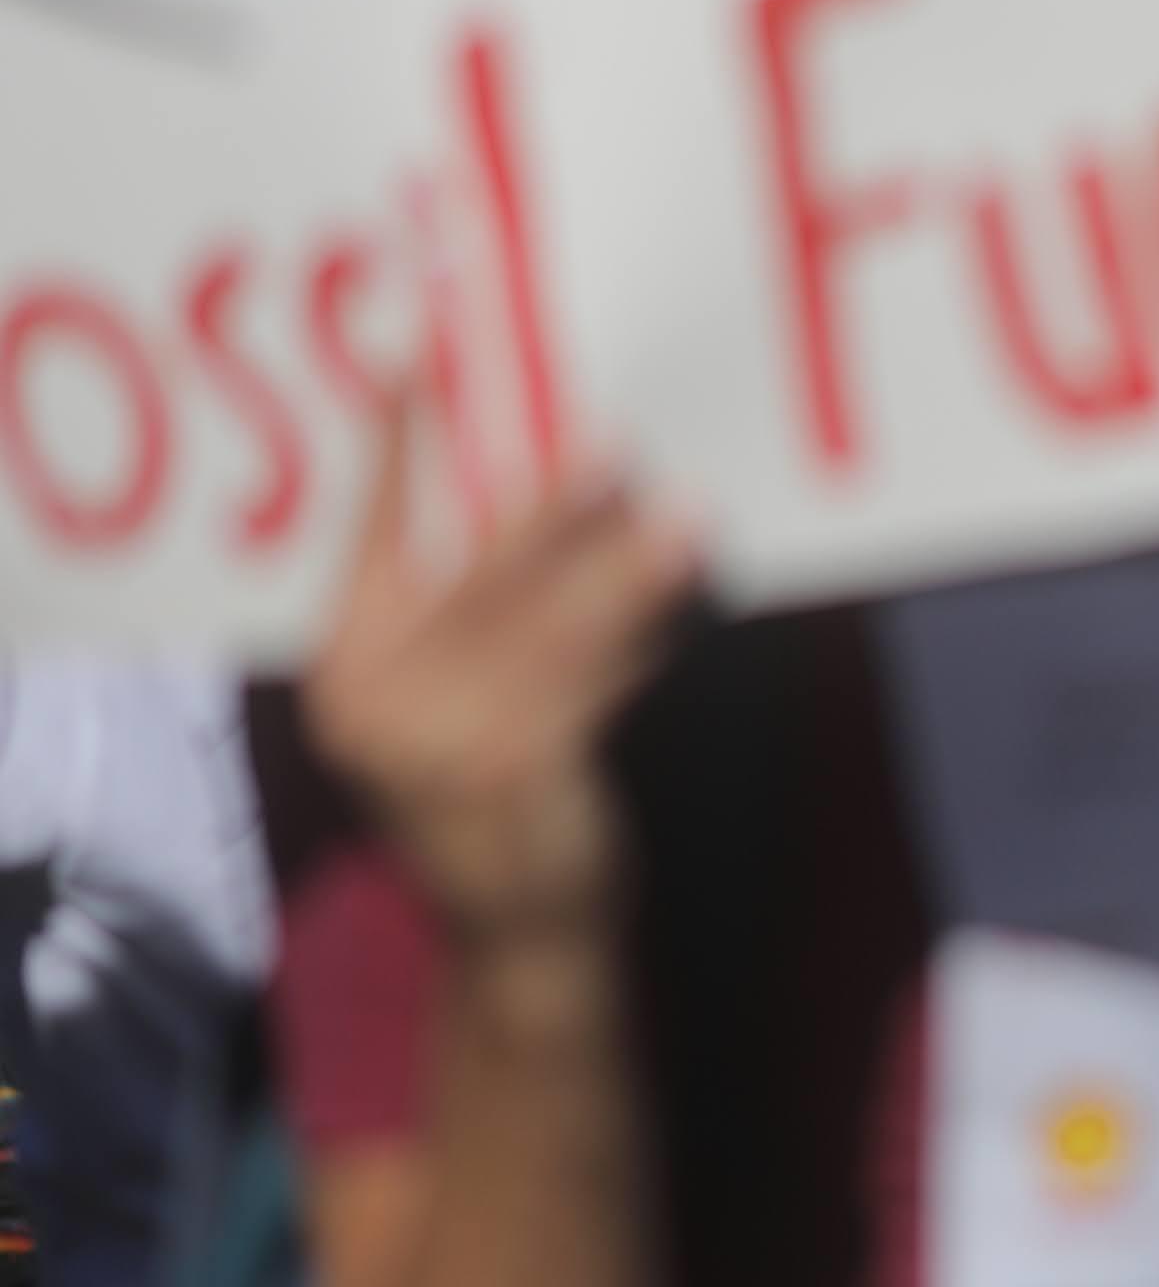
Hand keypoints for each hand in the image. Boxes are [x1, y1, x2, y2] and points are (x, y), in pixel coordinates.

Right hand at [303, 419, 702, 945]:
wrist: (510, 932)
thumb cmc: (490, 791)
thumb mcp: (448, 699)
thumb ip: (470, 608)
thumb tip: (546, 480)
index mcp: (344, 666)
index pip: (368, 532)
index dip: (396, 443)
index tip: (422, 354)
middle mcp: (373, 703)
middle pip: (471, 575)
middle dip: (544, 504)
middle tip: (607, 439)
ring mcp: (438, 745)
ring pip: (547, 624)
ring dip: (623, 565)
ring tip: (684, 511)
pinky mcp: (516, 775)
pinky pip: (593, 682)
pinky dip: (643, 631)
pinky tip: (685, 587)